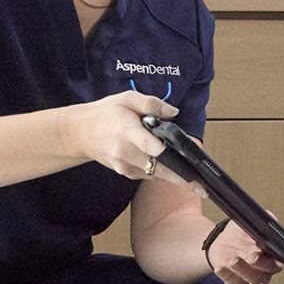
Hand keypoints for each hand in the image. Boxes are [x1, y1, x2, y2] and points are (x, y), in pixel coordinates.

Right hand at [60, 91, 188, 184]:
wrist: (81, 133)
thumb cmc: (106, 114)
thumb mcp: (127, 99)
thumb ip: (152, 104)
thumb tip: (174, 113)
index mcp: (126, 130)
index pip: (148, 144)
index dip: (165, 151)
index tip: (184, 158)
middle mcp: (125, 152)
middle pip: (157, 166)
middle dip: (181, 175)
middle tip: (201, 184)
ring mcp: (124, 165)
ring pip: (156, 174)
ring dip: (175, 176)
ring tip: (195, 180)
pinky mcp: (126, 173)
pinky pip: (150, 175)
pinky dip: (163, 173)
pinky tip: (175, 170)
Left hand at [207, 221, 282, 283]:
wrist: (225, 243)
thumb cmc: (242, 233)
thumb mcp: (250, 223)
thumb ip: (263, 221)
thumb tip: (270, 218)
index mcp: (274, 258)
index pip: (278, 263)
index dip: (273, 261)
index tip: (263, 252)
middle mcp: (266, 271)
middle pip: (266, 274)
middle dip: (259, 265)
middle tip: (252, 256)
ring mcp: (252, 279)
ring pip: (252, 280)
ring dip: (242, 270)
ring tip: (233, 260)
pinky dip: (227, 277)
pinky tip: (220, 268)